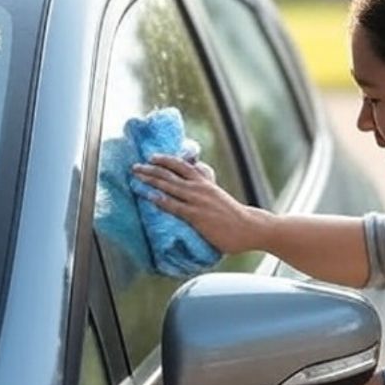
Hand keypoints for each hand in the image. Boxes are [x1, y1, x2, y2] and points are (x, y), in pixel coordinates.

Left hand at [131, 155, 269, 253]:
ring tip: (136, 176)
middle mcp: (200, 188)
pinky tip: (149, 196)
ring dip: (151, 180)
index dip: (166, 160)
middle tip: (135, 166)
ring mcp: (198, 201)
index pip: (182, 165)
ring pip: (170, 186)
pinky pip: (175, 206)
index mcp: (205, 182)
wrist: (249, 226)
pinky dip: (161, 200)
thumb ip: (206, 189)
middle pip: (171, 173)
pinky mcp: (197, 215)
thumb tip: (196, 187)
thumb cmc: (234, 216)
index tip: (152, 157)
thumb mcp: (218, 196)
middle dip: (151, 169)